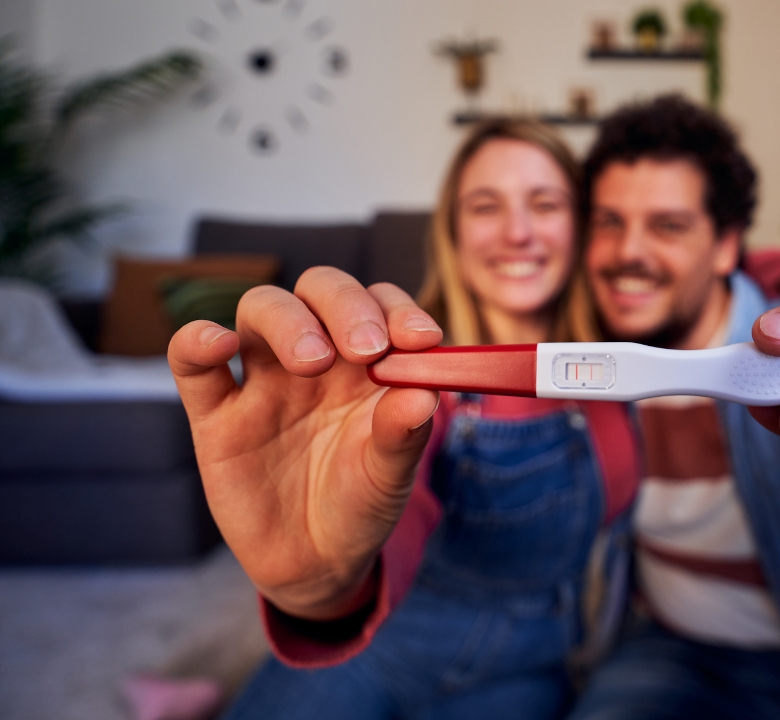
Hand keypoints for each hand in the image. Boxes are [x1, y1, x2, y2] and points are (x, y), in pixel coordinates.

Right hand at [167, 267, 441, 619]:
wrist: (315, 563)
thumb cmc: (361, 504)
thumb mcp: (391, 477)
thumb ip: (404, 435)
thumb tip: (425, 395)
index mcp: (368, 361)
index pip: (382, 305)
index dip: (400, 310)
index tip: (422, 339)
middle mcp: (317, 356)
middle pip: (321, 291)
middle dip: (346, 307)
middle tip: (366, 349)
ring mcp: (264, 380)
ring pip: (262, 310)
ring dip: (288, 322)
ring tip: (312, 363)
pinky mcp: (215, 415)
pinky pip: (192, 362)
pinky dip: (197, 340)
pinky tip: (219, 343)